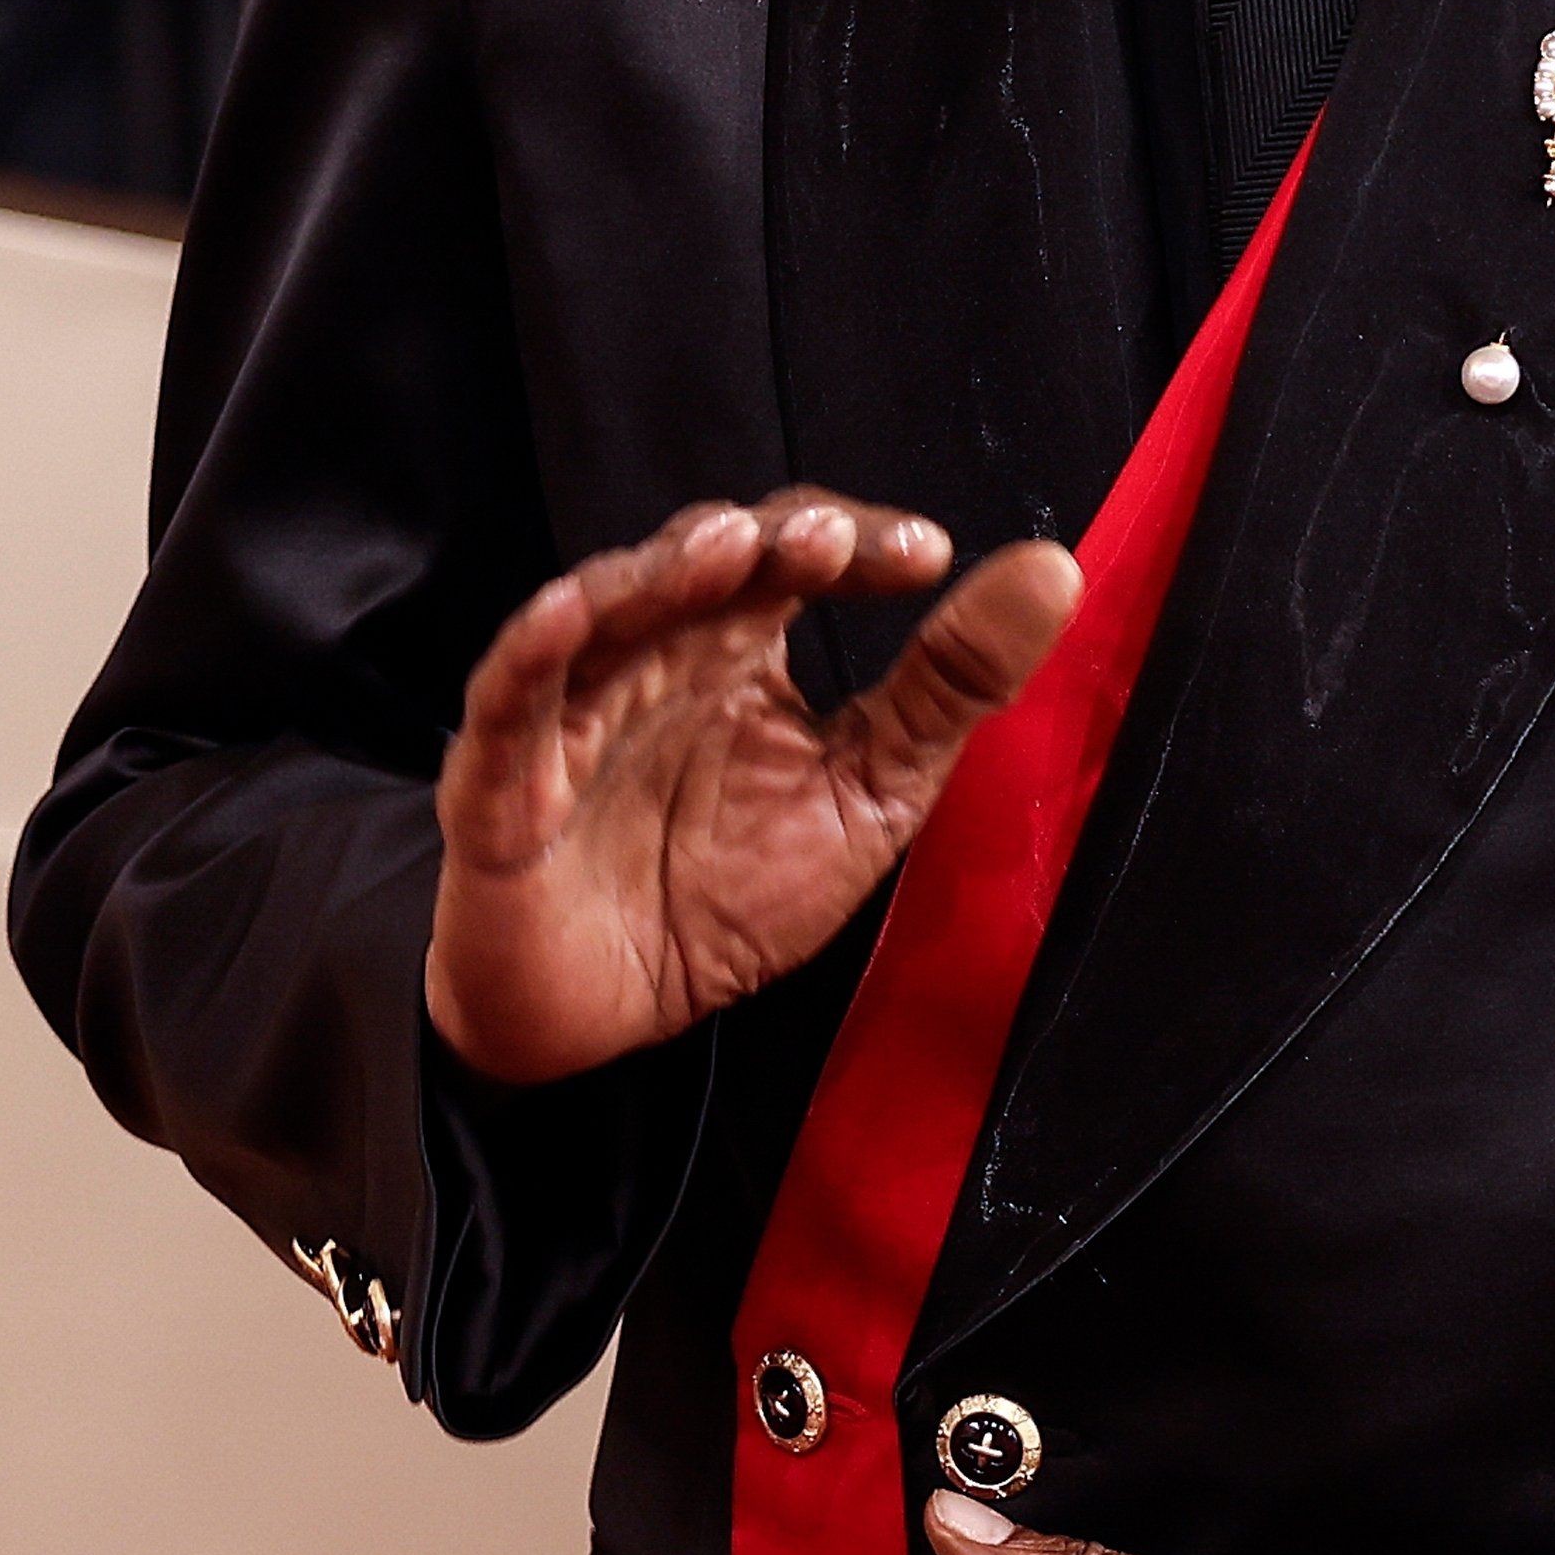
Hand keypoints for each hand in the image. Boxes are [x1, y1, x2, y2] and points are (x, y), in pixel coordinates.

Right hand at [426, 491, 1082, 1087]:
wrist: (606, 1014)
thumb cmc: (724, 891)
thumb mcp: (871, 792)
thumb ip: (952, 686)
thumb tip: (1053, 572)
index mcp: (743, 649)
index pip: (797, 557)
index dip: (855, 541)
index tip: (927, 557)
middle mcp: (657, 654)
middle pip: (704, 558)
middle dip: (764, 542)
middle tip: (828, 542)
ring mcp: (575, 706)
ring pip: (607, 606)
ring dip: (661, 570)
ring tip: (725, 549)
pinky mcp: (500, 776)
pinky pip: (508, 698)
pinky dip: (535, 648)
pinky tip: (574, 611)